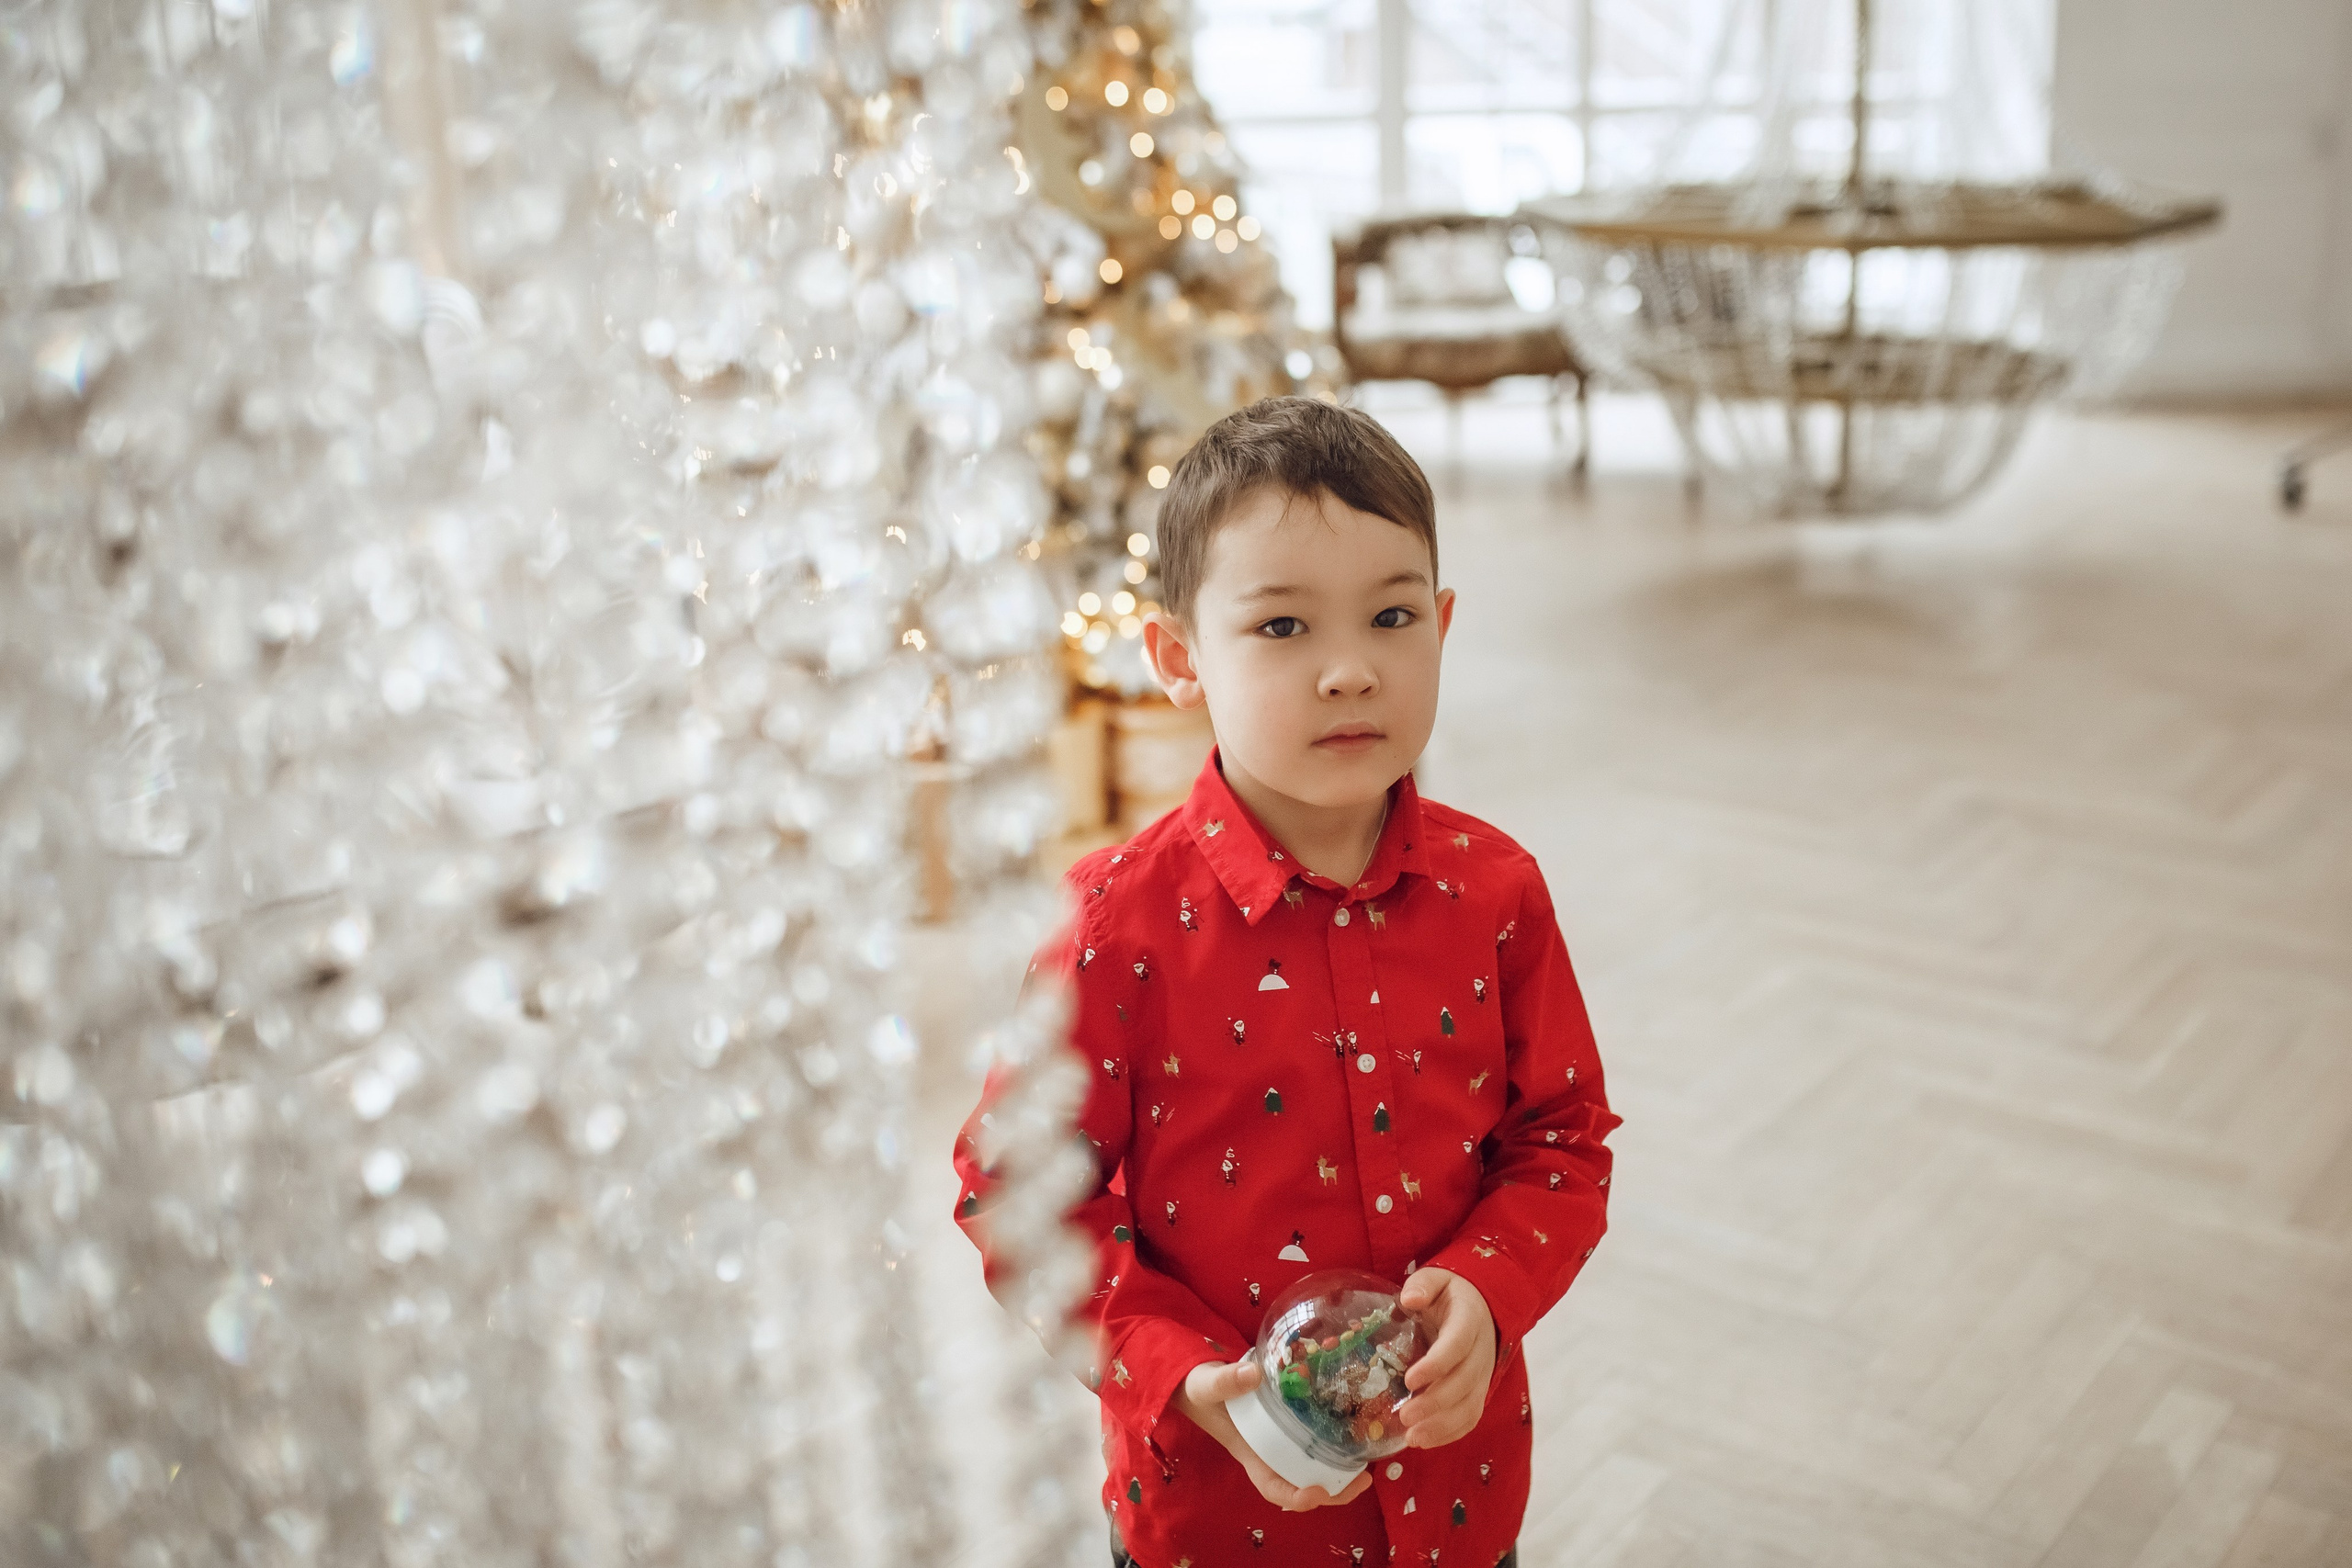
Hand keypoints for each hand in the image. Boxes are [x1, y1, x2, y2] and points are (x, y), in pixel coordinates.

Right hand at [1170, 1358, 1373, 1510]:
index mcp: (1251, 1454)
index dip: (1296, 1498)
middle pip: (1303, 1486)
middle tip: (1364, 1478)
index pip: (1274, 1488)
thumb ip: (1225, 1381)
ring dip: (1340, 1473)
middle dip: (1334, 1491)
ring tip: (1367, 1465)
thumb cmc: (1201, 1389)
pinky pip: (1315, 1443)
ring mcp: (1282, 1441)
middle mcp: (1270, 1454)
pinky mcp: (1290, 1424)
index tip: (1317, 1493)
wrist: (1200, 1380)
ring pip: (1314, 1468)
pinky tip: (1353, 1431)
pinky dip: (1335, 1444)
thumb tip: (1253, 1375)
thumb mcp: (1207, 1385)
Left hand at [1396, 1267, 1495, 1448]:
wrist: (1481, 1305)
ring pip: (1470, 1405)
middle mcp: (1482, 1351)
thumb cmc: (1450, 1294)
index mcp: (1470, 1320)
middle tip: (1404, 1416)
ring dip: (1442, 1425)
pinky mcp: (1479, 1390)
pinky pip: (1471, 1417)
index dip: (1437, 1365)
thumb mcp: (1437, 1278)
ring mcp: (1483, 1374)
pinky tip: (1425, 1440)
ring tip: (1412, 1437)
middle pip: (1464, 1382)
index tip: (1410, 1380)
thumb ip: (1423, 1284)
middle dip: (1435, 1403)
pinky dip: (1451, 1432)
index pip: (1458, 1345)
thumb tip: (1409, 1298)